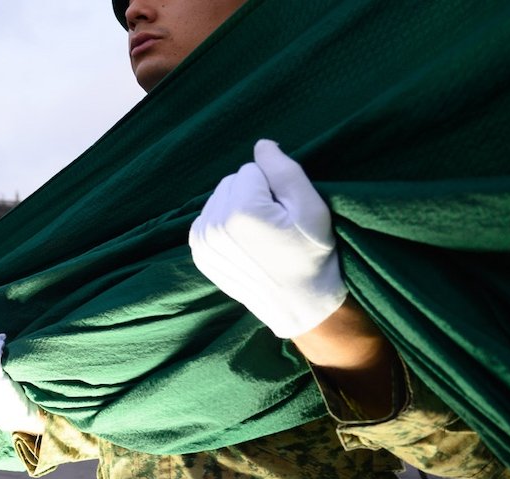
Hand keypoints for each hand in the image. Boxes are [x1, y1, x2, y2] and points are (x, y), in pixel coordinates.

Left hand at [189, 139, 347, 337]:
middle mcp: (213, 224)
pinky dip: (224, 224)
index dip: (273, 186)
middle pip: (231, 182)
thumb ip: (284, 170)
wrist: (298, 304)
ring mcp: (201, 241)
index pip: (252, 169)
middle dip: (252, 194)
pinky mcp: (198, 253)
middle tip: (274, 223)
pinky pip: (209, 219)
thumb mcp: (311, 207)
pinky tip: (244, 243)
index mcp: (240, 211)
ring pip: (219, 199)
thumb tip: (261, 144)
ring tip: (260, 234)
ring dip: (236, 207)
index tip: (284, 212)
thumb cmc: (311, 254)